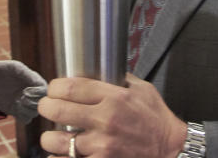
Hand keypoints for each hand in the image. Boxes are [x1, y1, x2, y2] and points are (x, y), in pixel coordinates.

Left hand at [0, 60, 47, 123]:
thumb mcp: (14, 68)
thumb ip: (27, 74)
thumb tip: (40, 84)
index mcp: (33, 80)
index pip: (45, 90)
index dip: (39, 93)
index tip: (26, 91)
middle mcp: (31, 92)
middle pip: (43, 103)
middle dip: (34, 102)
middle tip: (22, 98)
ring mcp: (24, 102)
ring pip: (35, 112)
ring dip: (28, 109)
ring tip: (17, 102)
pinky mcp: (16, 111)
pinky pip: (27, 119)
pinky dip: (23, 116)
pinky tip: (15, 108)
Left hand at [38, 74, 186, 157]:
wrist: (171, 149)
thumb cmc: (155, 118)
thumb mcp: (141, 89)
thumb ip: (116, 78)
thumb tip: (94, 69)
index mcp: (114, 98)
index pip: (70, 88)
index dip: (55, 87)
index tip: (53, 89)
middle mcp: (105, 121)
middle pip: (58, 110)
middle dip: (46, 107)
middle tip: (46, 107)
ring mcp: (102, 146)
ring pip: (57, 141)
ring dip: (49, 137)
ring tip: (51, 135)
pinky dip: (59, 157)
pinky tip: (61, 153)